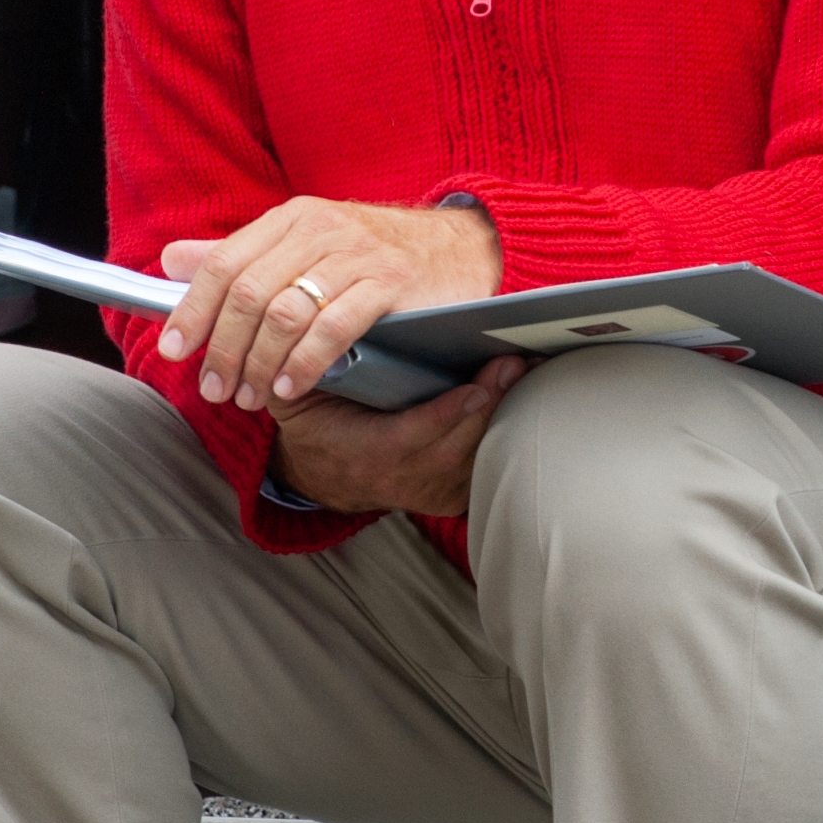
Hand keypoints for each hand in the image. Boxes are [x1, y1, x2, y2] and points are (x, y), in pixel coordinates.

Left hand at [157, 197, 501, 413]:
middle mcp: (320, 228)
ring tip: (251, 396)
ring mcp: (357, 254)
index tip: (174, 351)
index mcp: (292, 218)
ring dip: (260, 364)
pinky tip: (292, 388)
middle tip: (216, 390)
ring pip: (286, 313)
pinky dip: (304, 364)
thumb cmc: (374, 255)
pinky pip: (333, 328)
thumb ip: (239, 255)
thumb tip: (170, 261)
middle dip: (224, 349)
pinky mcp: (390, 283)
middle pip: (249, 293)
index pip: (224, 263)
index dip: (193, 310)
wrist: (462, 249)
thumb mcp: (304, 244)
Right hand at [270, 359, 529, 518]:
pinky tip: (524, 393)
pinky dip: (505, 430)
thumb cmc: (318, 423)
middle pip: (456, 447)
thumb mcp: (295, 395)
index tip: (476, 387)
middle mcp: (399, 480)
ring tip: (528, 369)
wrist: (326, 472)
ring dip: (505, 414)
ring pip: (476, 458)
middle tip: (514, 362)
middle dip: (490, 404)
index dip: (445, 415)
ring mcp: (429, 492)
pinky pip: (484, 465)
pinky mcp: (451, 496)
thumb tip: (309, 326)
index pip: (408, 438)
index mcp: (361, 453)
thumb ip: (298, 368)